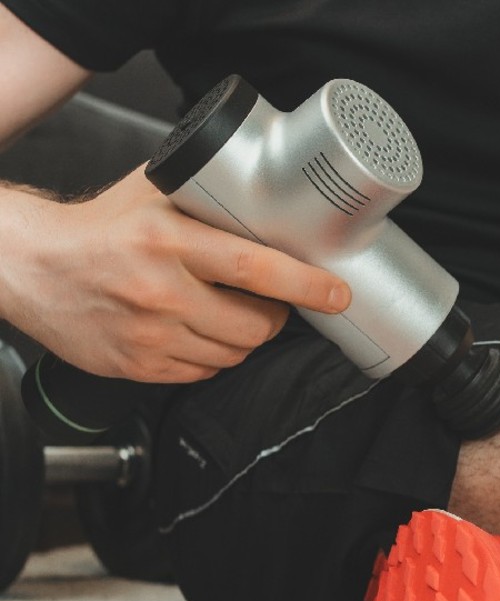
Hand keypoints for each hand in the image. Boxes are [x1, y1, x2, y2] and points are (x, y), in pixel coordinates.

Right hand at [0, 167, 350, 382]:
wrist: (29, 266)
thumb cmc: (96, 229)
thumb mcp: (153, 198)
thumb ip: (208, 201)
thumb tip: (271, 200)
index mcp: (168, 240)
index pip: (255, 268)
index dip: (305, 284)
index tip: (336, 293)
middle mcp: (160, 290)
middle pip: (256, 325)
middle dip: (275, 317)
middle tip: (270, 303)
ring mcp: (150, 334)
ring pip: (234, 354)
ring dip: (244, 338)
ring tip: (226, 314)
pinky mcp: (138, 365)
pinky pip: (203, 372)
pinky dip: (211, 356)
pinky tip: (195, 332)